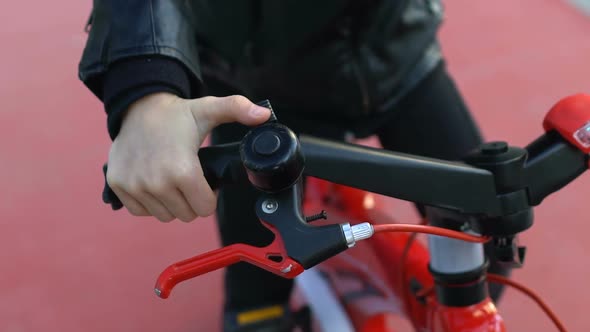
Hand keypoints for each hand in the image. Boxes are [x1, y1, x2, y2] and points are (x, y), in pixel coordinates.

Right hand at [106, 92, 270, 221]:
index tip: (205, 181)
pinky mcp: (118, 185)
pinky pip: (141, 211)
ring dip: (171, 203)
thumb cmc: (177, 114)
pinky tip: (154, 182)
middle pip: (185, 215)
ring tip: (172, 179)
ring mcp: (134, 185)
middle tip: (189, 179)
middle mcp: (156, 182)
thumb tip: (264, 115)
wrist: (137, 107)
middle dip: (191, 200)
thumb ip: (238, 110)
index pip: (205, 209)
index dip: (209, 196)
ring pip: (163, 215)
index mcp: (182, 170)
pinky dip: (150, 202)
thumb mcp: (209, 109)